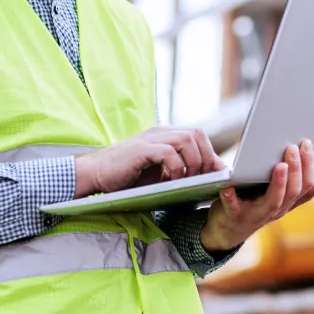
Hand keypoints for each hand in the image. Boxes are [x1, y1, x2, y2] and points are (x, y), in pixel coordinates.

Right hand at [73, 126, 223, 196]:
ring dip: (194, 161)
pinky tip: (173, 180)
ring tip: (189, 179)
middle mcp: (160, 133)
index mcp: (165, 136)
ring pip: (186, 139)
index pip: (197, 135)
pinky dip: (176, 167)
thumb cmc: (127, 177)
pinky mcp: (141, 149)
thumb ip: (179, 171)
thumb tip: (206, 178)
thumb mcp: (159, 174)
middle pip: (196, 134)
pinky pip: (168, 152)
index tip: (217, 173)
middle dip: (207, 156)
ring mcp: (150, 139)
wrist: (95, 174)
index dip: (211, 153)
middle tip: (205, 177)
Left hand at [200, 139, 313, 252]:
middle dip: (295, 169)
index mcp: (286, 203)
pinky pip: (233, 207)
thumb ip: (298, 191)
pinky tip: (228, 186)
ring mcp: (255, 214)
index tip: (306, 144)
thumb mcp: (279, 200)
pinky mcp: (234, 216)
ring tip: (280, 165)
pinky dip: (231, 197)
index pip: (305, 186)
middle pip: (292, 192)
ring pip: (273, 201)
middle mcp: (275, 210)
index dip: (308, 166)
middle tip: (292, 148)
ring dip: (278, 183)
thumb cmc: (254, 206)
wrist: (227, 231)